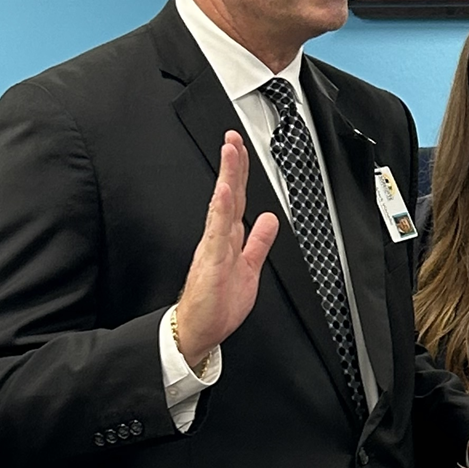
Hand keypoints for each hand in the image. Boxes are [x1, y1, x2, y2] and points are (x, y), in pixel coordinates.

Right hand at [174, 132, 277, 367]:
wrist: (199, 331)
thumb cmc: (218, 304)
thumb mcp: (250, 267)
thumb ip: (259, 242)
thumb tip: (269, 219)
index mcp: (228, 238)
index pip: (236, 198)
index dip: (240, 174)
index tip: (241, 148)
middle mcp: (219, 238)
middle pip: (228, 194)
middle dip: (232, 165)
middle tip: (232, 137)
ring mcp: (214, 248)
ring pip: (222, 205)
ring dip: (227, 177)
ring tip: (229, 151)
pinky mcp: (212, 261)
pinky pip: (217, 232)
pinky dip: (220, 210)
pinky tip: (223, 191)